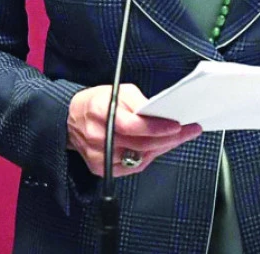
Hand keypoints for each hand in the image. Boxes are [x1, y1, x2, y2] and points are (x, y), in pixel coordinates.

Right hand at [67, 84, 201, 176]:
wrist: (70, 119)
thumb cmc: (96, 103)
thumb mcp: (118, 91)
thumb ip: (139, 102)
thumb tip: (161, 114)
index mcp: (101, 113)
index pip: (134, 126)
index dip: (158, 128)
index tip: (177, 126)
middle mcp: (98, 137)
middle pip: (141, 144)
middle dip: (169, 138)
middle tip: (188, 131)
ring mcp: (99, 156)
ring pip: (140, 158)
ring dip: (161, 148)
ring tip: (175, 138)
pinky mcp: (101, 169)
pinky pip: (132, 167)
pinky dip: (147, 157)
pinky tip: (156, 148)